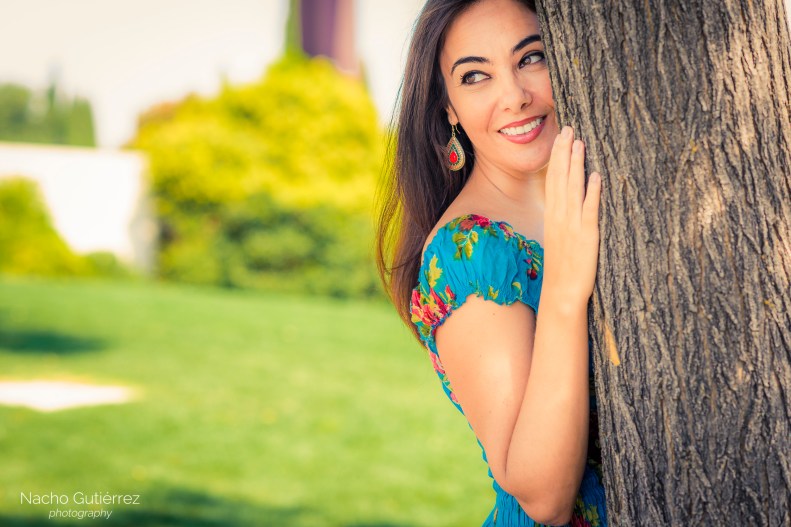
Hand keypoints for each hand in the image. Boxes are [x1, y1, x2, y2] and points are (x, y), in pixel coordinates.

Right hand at [542, 126, 601, 306]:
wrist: (561, 293)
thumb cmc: (562, 268)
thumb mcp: (559, 239)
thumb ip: (563, 219)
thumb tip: (570, 201)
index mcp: (553, 216)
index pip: (553, 180)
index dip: (557, 158)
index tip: (560, 138)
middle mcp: (560, 217)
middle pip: (560, 179)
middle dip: (564, 153)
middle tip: (568, 129)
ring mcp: (572, 225)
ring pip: (573, 189)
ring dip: (576, 165)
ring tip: (579, 143)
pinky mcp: (587, 236)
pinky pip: (589, 210)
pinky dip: (592, 192)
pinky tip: (596, 176)